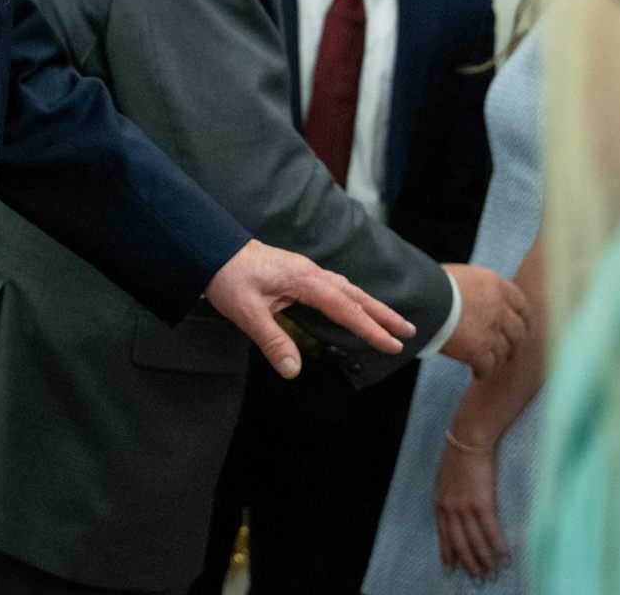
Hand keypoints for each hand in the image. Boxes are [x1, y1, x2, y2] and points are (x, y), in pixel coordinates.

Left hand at [204, 240, 415, 378]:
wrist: (210, 250)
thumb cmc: (227, 277)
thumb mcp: (246, 312)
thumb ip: (272, 340)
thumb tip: (293, 370)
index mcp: (304, 280)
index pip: (346, 307)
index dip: (370, 327)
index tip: (392, 344)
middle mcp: (310, 273)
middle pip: (355, 294)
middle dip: (383, 314)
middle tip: (409, 331)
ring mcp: (304, 271)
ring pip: (346, 289)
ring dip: (370, 306)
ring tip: (391, 322)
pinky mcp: (296, 273)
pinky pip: (333, 287)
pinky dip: (351, 299)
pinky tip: (353, 307)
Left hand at [435, 430, 508, 578]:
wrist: (469, 437)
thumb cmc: (459, 453)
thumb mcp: (445, 477)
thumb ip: (448, 495)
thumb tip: (454, 507)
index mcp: (439, 501)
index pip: (443, 533)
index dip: (448, 551)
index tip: (451, 566)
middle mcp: (449, 508)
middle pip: (458, 542)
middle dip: (467, 562)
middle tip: (476, 577)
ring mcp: (465, 507)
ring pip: (475, 541)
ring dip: (484, 560)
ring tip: (491, 573)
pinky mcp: (482, 503)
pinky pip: (491, 532)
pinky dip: (498, 546)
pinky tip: (505, 557)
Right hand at [440, 263, 530, 375]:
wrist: (419, 299)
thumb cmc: (430, 285)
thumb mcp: (461, 276)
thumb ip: (478, 289)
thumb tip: (478, 299)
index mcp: (496, 286)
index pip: (521, 305)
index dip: (523, 319)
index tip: (521, 326)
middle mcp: (499, 309)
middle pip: (518, 332)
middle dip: (514, 342)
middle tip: (508, 349)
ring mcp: (491, 332)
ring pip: (504, 352)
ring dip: (497, 358)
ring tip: (487, 362)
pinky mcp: (479, 351)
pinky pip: (488, 367)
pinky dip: (482, 371)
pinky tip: (476, 372)